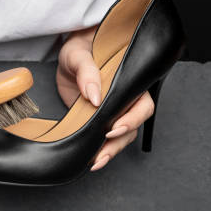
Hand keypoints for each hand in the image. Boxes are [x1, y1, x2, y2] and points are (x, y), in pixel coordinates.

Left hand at [56, 26, 154, 170]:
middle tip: (102, 151)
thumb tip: (94, 95)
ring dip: (112, 150)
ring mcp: (115, 109)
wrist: (68, 57)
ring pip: (123, 134)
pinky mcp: (101, 120)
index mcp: (129, 79)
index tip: (114, 128)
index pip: (141, 102)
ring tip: (96, 162)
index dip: (132, 118)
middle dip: (120, 140)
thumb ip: (86, 70)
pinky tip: (92, 160)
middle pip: (135, 123)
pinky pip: (108, 138)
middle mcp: (126, 96)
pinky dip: (102, 150)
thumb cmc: (79, 48)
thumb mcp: (78, 54)